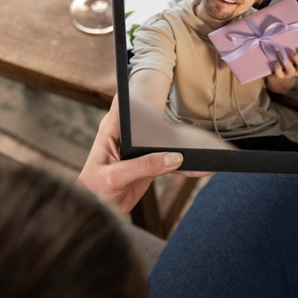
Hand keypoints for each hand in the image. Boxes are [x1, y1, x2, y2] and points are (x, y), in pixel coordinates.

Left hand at [77, 97, 200, 213]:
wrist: (98, 211)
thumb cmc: (95, 191)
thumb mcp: (115, 177)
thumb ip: (143, 166)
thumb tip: (175, 158)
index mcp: (112, 129)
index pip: (125, 101)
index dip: (139, 90)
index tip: (159, 85)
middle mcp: (127, 134)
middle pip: (151, 119)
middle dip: (170, 119)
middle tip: (189, 121)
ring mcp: (139, 149)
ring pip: (163, 141)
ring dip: (181, 145)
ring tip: (202, 147)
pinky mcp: (149, 163)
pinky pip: (169, 162)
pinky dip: (184, 165)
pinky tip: (199, 168)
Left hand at [264, 48, 297, 93]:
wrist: (278, 72)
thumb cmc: (288, 60)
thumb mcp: (293, 56)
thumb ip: (296, 50)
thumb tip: (293, 36)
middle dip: (297, 57)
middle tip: (290, 51)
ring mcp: (289, 74)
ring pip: (291, 70)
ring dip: (285, 61)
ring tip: (280, 54)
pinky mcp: (281, 76)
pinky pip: (280, 74)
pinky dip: (278, 68)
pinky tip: (276, 62)